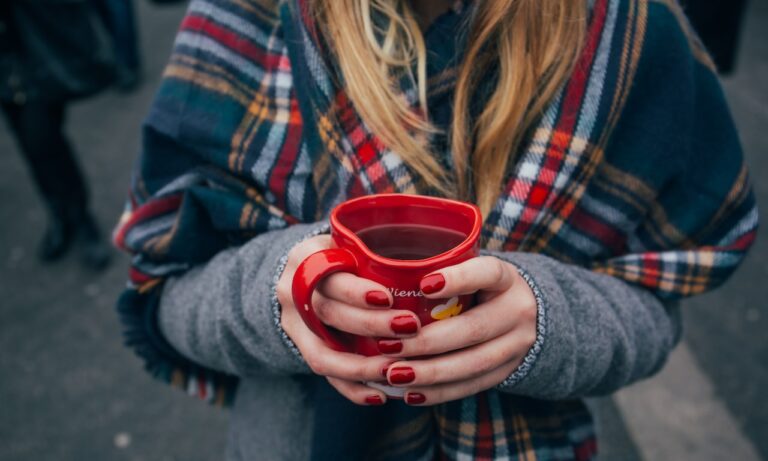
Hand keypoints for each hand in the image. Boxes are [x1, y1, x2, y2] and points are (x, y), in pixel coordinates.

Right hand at [275, 235, 421, 405]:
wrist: (302, 274)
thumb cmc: (342, 255)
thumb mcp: (349, 243)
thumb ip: (375, 252)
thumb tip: (435, 267)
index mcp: (306, 257)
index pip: (328, 275)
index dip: (356, 291)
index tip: (388, 298)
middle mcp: (292, 291)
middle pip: (328, 313)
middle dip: (370, 325)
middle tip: (409, 328)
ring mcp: (292, 324)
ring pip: (322, 353)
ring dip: (361, 366)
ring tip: (395, 370)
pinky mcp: (300, 348)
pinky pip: (324, 374)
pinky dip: (352, 388)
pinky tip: (380, 395)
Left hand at [379, 256, 537, 404]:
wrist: (527, 314)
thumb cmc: (481, 286)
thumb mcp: (473, 269)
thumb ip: (442, 271)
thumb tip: (386, 276)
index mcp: (506, 279)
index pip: (488, 273)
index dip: (458, 279)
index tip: (423, 285)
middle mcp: (517, 311)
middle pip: (473, 329)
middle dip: (427, 341)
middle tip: (387, 346)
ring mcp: (516, 345)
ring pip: (473, 364)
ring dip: (429, 372)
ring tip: (394, 374)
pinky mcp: (507, 372)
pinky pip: (472, 385)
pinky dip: (439, 392)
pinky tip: (410, 393)